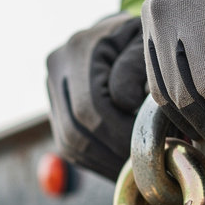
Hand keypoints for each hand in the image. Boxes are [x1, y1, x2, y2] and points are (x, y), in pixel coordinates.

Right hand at [45, 13, 147, 180]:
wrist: (127, 36)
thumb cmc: (147, 40)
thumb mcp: (150, 44)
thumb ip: (138, 66)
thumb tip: (124, 102)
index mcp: (79, 48)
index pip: (91, 106)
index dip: (121, 131)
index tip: (153, 142)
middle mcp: (56, 68)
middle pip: (76, 129)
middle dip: (113, 151)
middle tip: (144, 163)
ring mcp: (51, 90)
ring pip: (69, 143)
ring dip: (103, 163)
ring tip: (135, 168)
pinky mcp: (54, 110)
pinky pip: (69, 147)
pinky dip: (96, 161)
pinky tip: (120, 164)